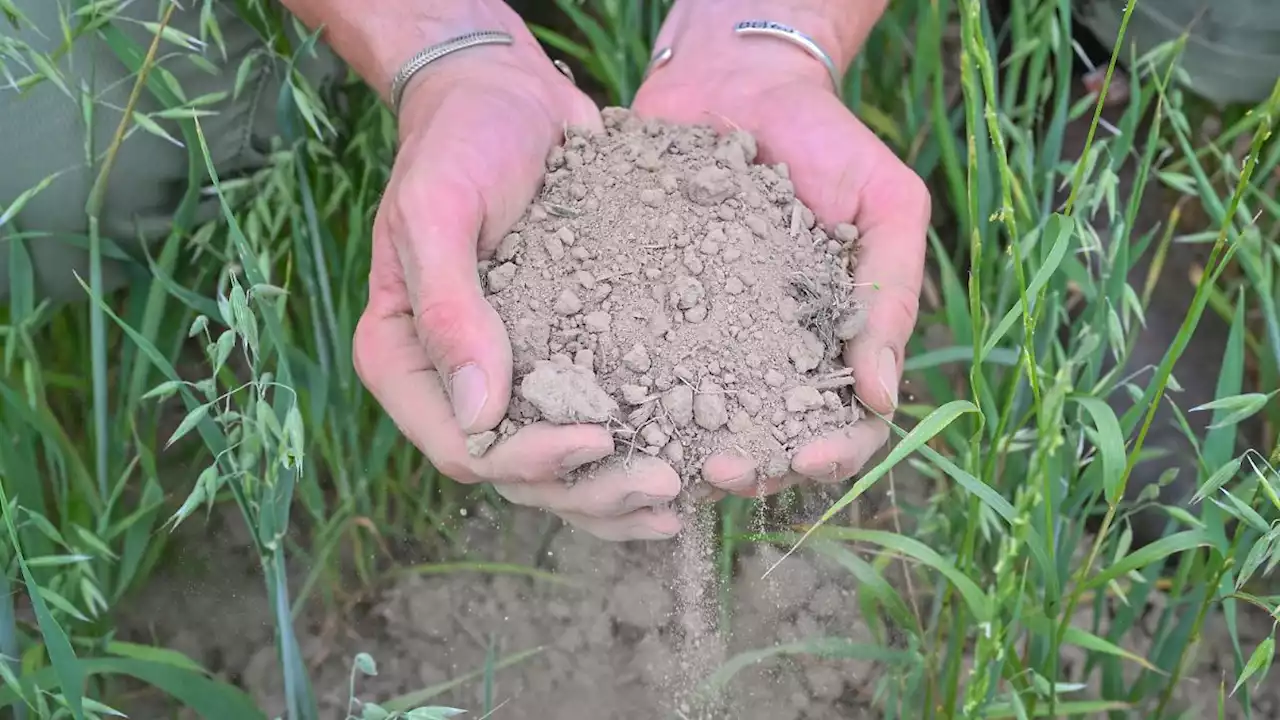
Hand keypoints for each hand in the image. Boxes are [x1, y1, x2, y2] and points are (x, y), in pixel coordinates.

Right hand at [353, 41, 681, 540]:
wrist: (510, 96)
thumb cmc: (460, 142)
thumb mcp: (437, 210)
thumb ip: (449, 307)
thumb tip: (479, 413)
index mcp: (407, 362)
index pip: (466, 447)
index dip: (531, 462)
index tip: (601, 438)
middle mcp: (456, 385)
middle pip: (519, 478)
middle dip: (590, 492)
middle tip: (665, 486)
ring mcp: (513, 379)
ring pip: (562, 471)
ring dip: (619, 495)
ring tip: (683, 497)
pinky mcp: (566, 360)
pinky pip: (597, 423)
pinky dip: (639, 450)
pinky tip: (691, 465)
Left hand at [633, 18, 929, 497]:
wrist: (737, 83)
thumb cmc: (827, 141)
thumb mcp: (888, 203)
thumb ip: (891, 292)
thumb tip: (882, 396)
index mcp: (833, 340)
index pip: (845, 423)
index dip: (832, 452)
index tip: (806, 455)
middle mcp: (768, 354)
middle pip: (769, 443)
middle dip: (752, 468)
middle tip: (720, 470)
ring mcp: (705, 339)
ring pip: (700, 422)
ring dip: (687, 451)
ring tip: (666, 455)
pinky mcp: (647, 311)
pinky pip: (637, 364)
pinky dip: (629, 399)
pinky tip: (612, 412)